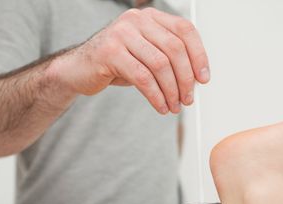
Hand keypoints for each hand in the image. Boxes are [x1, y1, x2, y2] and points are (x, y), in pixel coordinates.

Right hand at [52, 7, 209, 114]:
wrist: (79, 69)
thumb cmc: (116, 62)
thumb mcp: (147, 55)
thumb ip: (170, 59)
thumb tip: (197, 79)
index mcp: (150, 17)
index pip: (185, 30)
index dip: (199, 56)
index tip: (203, 78)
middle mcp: (137, 20)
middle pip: (175, 49)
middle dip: (186, 79)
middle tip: (188, 98)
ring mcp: (122, 33)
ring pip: (160, 65)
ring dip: (171, 91)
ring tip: (173, 106)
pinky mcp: (110, 52)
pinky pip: (143, 78)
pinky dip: (156, 96)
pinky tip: (160, 106)